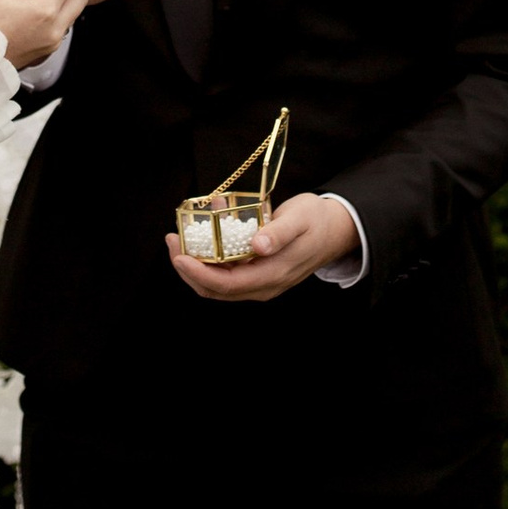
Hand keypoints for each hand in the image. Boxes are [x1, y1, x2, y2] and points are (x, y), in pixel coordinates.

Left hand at [167, 191, 360, 303]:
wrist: (335, 229)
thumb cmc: (316, 220)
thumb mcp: (300, 219)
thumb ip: (279, 233)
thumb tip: (258, 246)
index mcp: (273, 275)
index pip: (227, 284)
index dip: (199, 273)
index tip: (179, 255)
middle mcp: (263, 285)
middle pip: (216, 289)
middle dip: (188, 269)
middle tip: (172, 240)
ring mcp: (259, 282)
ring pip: (218, 284)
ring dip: (195, 264)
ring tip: (180, 237)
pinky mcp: (257, 273)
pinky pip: (226, 272)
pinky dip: (210, 256)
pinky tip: (204, 232)